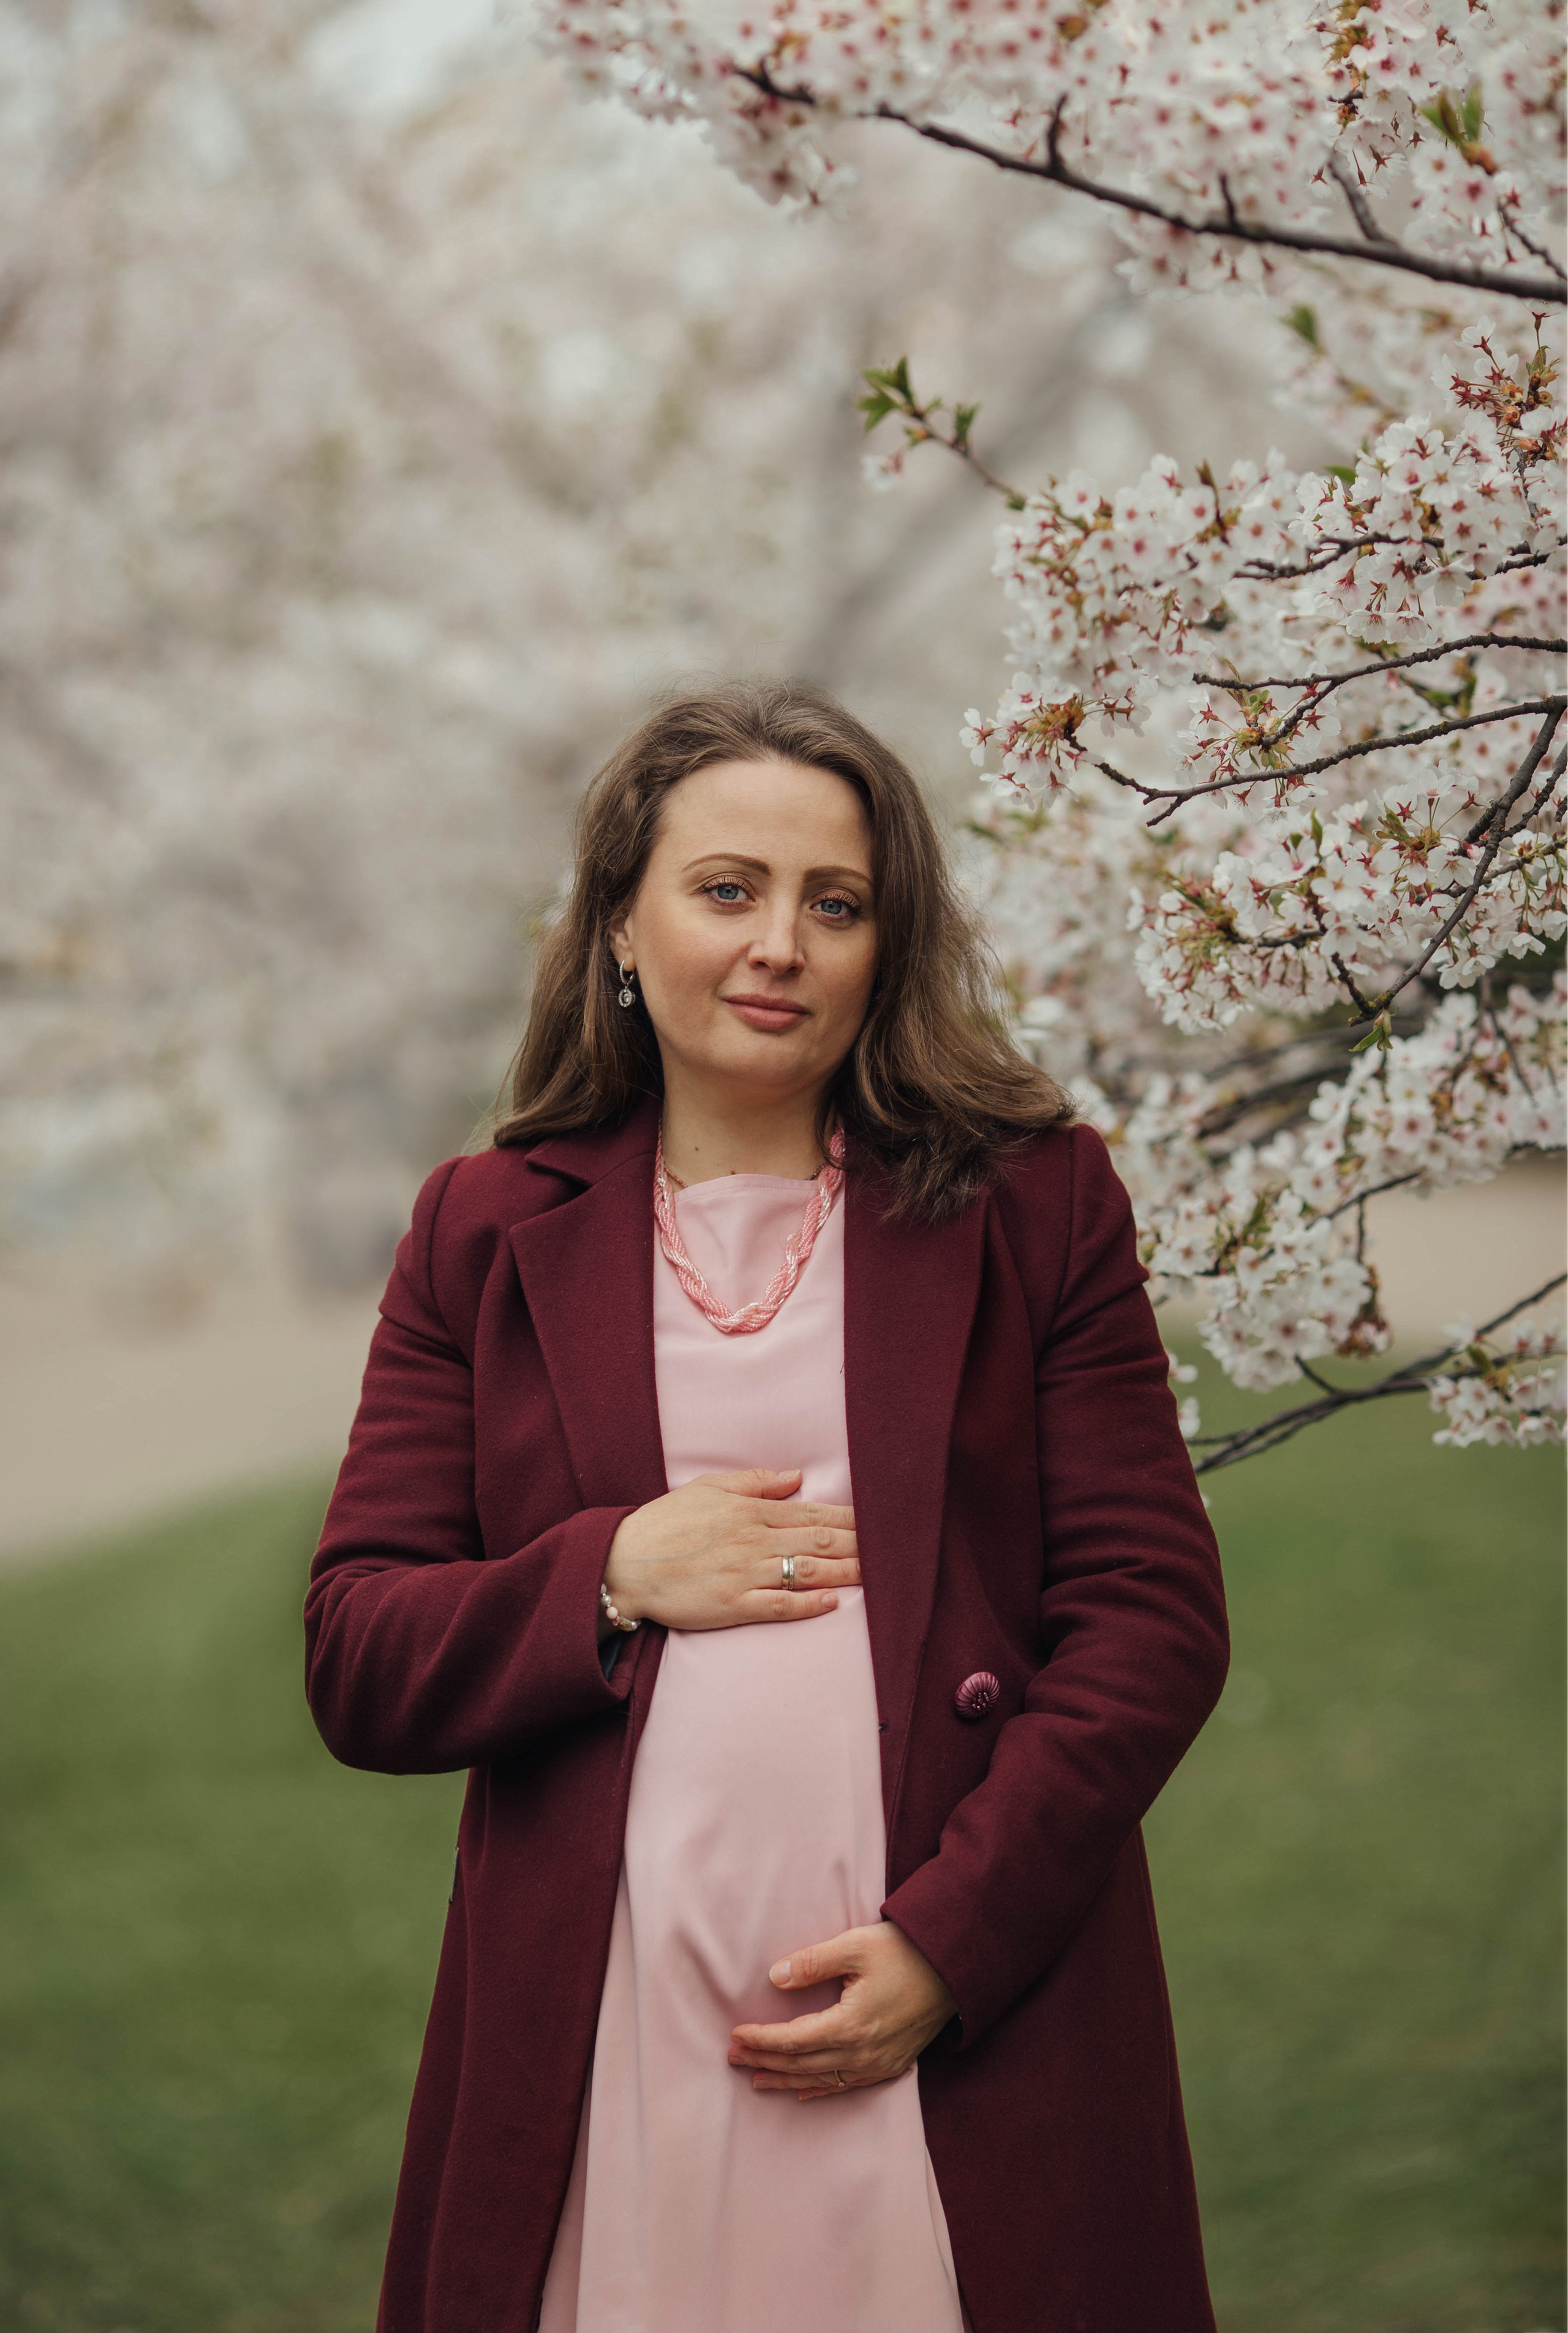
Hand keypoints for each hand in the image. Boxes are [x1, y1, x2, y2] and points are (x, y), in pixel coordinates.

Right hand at [602, 1468, 858, 1632]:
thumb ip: (754, 1482)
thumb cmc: (665, 1523)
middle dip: (859, 1544)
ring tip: (877, 1573)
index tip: (879, 1518)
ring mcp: (744, 1575)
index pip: (812, 1511)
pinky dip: (807, 1605)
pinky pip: (778, 1606)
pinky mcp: (731, 1606)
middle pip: (818, 1540)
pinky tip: (833, 1604)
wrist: (624, 1562)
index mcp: (749, 1511)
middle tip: (894, 1546)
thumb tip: (796, 1477)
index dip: (850, 1517)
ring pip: (806, 1571)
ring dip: (844, 1572)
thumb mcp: (707, 1488)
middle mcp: (753, 1541)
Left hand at [728, 1921, 956, 2100]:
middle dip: (764, 2061)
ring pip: (820, 2080)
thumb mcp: (855, 1946)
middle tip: (733, 2057)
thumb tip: (775, 1977)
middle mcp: (862, 2054)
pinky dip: (819, 2089)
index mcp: (850, 2025)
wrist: (954, 1969)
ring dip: (786, 2079)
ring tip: (756, 2079)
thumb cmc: (904, 1952)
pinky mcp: (890, 2066)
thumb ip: (813, 1962)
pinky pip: (846, 2086)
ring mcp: (878, 2065)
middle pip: (801, 2064)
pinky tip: (802, 2091)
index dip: (761, 2040)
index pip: (792, 2040)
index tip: (735, 2034)